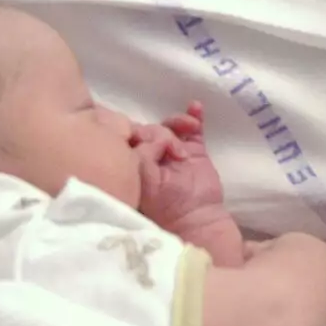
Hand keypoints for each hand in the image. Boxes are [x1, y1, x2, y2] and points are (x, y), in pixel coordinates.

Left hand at [135, 102, 226, 229]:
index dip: (135, 132)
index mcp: (134, 163)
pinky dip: (194, 115)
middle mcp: (153, 155)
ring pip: (171, 126)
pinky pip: (193, 129)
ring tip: (189, 127)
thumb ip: (141, 155)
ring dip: (178, 122)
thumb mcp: (144, 179)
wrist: (196, 218)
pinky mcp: (195, 152)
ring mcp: (174, 152)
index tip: (142, 138)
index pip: (129, 136)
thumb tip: (151, 140)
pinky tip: (196, 106)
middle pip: (151, 128)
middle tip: (171, 147)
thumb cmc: (164, 204)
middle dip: (160, 131)